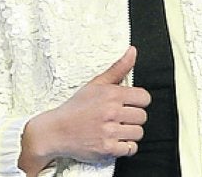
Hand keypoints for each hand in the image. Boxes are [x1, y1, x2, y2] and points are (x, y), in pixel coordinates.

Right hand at [19, 46, 150, 174]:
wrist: (56, 131)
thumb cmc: (76, 107)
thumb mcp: (96, 83)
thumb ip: (118, 68)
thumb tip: (133, 51)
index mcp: (111, 94)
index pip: (144, 98)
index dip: (139, 101)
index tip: (131, 104)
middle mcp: (111, 112)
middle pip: (142, 116)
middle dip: (134, 117)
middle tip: (121, 117)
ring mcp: (109, 132)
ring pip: (138, 133)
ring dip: (130, 132)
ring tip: (117, 128)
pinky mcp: (107, 149)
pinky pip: (130, 149)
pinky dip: (125, 146)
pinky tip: (115, 140)